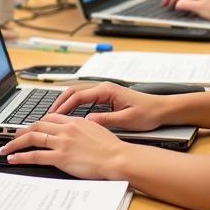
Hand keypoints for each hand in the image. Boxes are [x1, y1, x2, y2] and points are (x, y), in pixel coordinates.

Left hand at [0, 112, 128, 179]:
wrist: (116, 157)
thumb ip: (84, 127)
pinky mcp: (60, 157)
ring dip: (16, 143)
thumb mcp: (97, 129)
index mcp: (75, 121)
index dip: (37, 122)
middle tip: (13, 136)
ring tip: (6, 147)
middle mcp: (66, 129)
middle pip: (37, 125)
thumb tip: (79, 128)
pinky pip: (36, 155)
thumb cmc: (111, 147)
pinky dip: (22, 156)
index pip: (50, 117)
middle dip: (22, 131)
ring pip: (32, 138)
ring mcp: (62, 142)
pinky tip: (14, 158)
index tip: (31, 127)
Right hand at [50, 81, 168, 129]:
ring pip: (79, 93)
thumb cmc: (147, 113)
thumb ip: (106, 120)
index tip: (54, 116)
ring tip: (55, 115)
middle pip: (75, 91)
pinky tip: (70, 114)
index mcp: (107, 90)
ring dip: (66, 102)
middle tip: (48, 115)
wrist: (161, 109)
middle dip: (60, 102)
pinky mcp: (107, 97)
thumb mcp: (126, 120)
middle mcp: (104, 88)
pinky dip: (74, 104)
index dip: (64, 106)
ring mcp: (105, 91)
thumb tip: (87, 121)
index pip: (79, 96)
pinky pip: (86, 98)